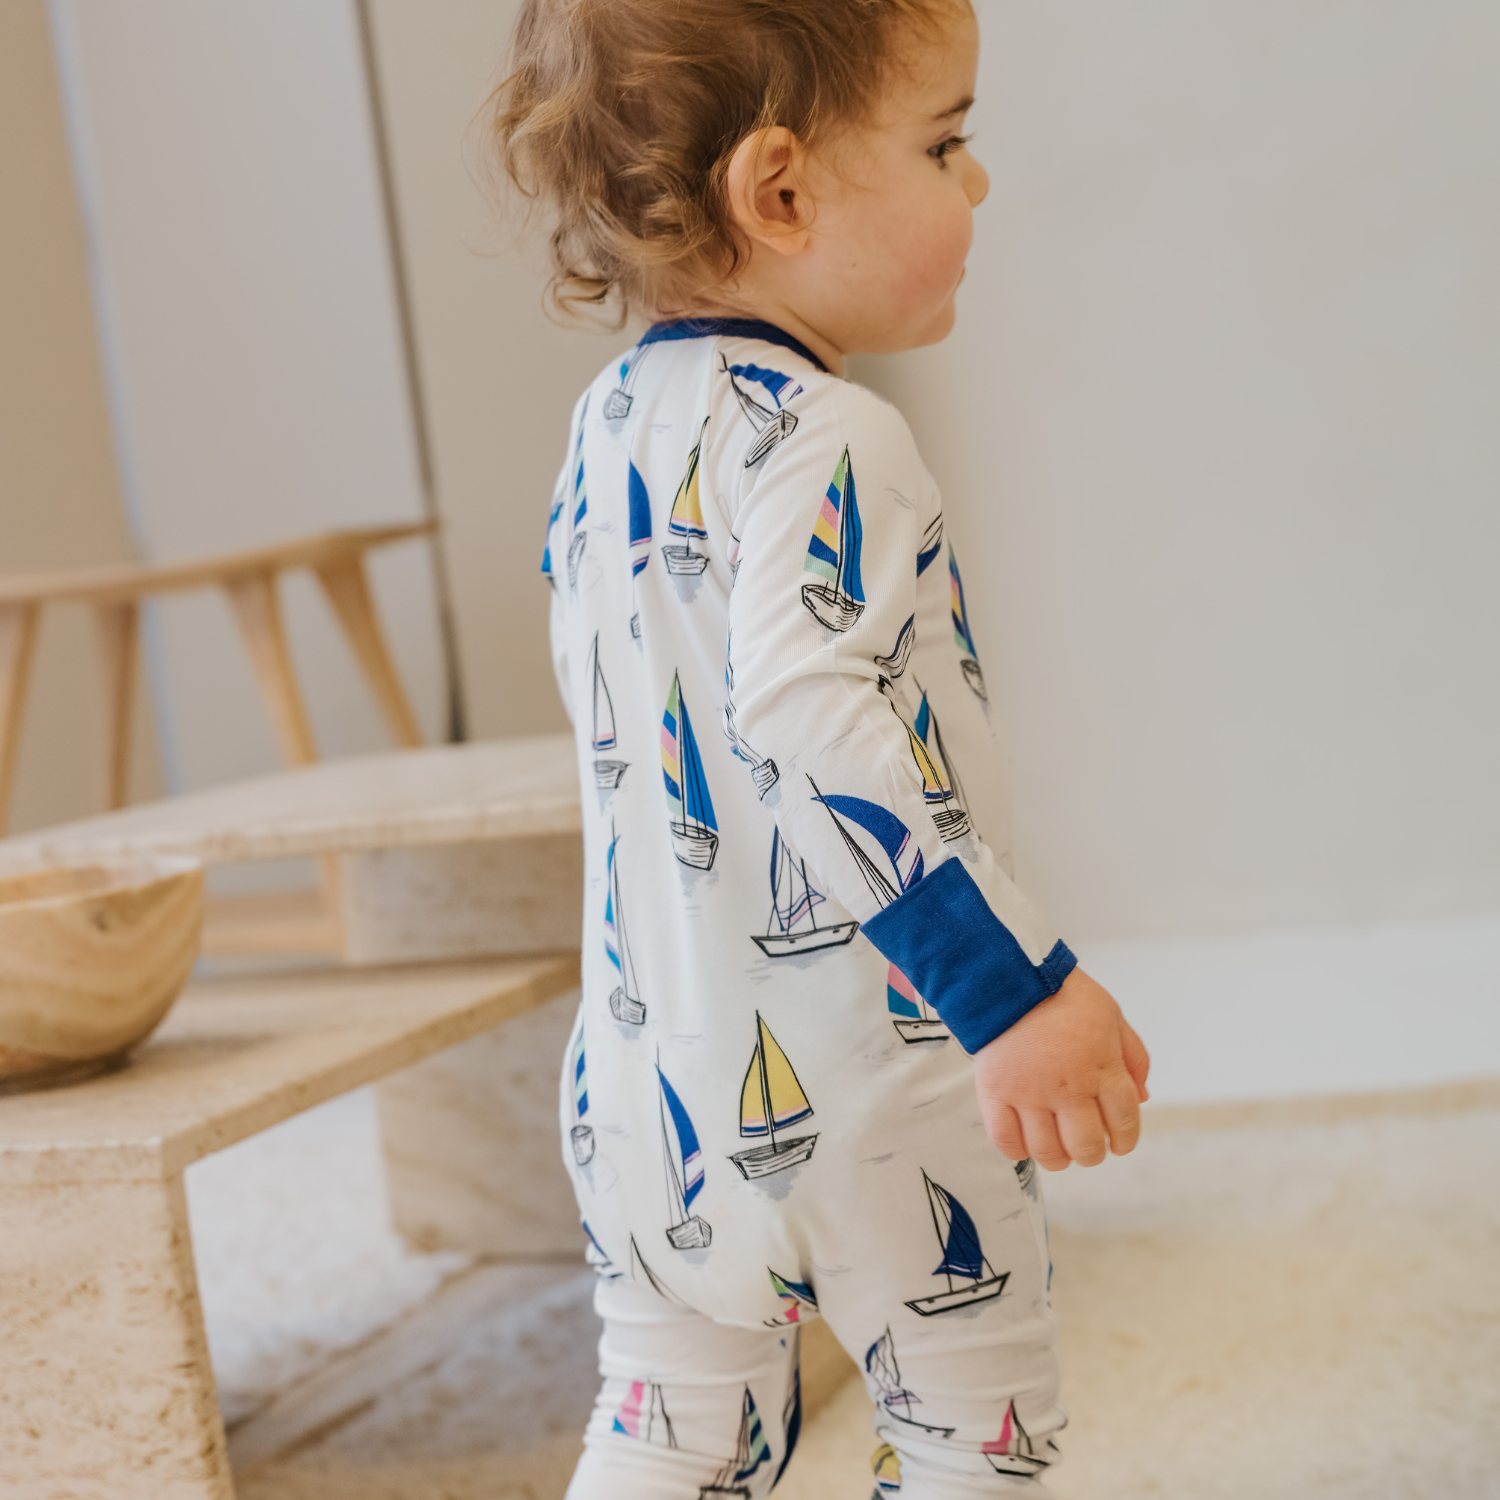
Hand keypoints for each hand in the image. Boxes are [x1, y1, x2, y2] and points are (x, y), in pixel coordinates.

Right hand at [973, 967, 1149, 1169]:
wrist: (1009, 976)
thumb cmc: (1062, 994)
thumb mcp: (1112, 1016)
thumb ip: (1133, 1058)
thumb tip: (1143, 1098)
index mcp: (1102, 1068)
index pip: (1124, 1123)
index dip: (1124, 1140)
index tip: (1118, 1143)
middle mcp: (1068, 1087)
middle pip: (1086, 1146)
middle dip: (1090, 1153)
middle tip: (1085, 1145)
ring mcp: (1030, 1093)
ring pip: (1048, 1152)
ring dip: (1057, 1158)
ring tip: (1056, 1149)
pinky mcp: (996, 1092)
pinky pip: (1006, 1140)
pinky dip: (1017, 1150)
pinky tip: (1024, 1141)